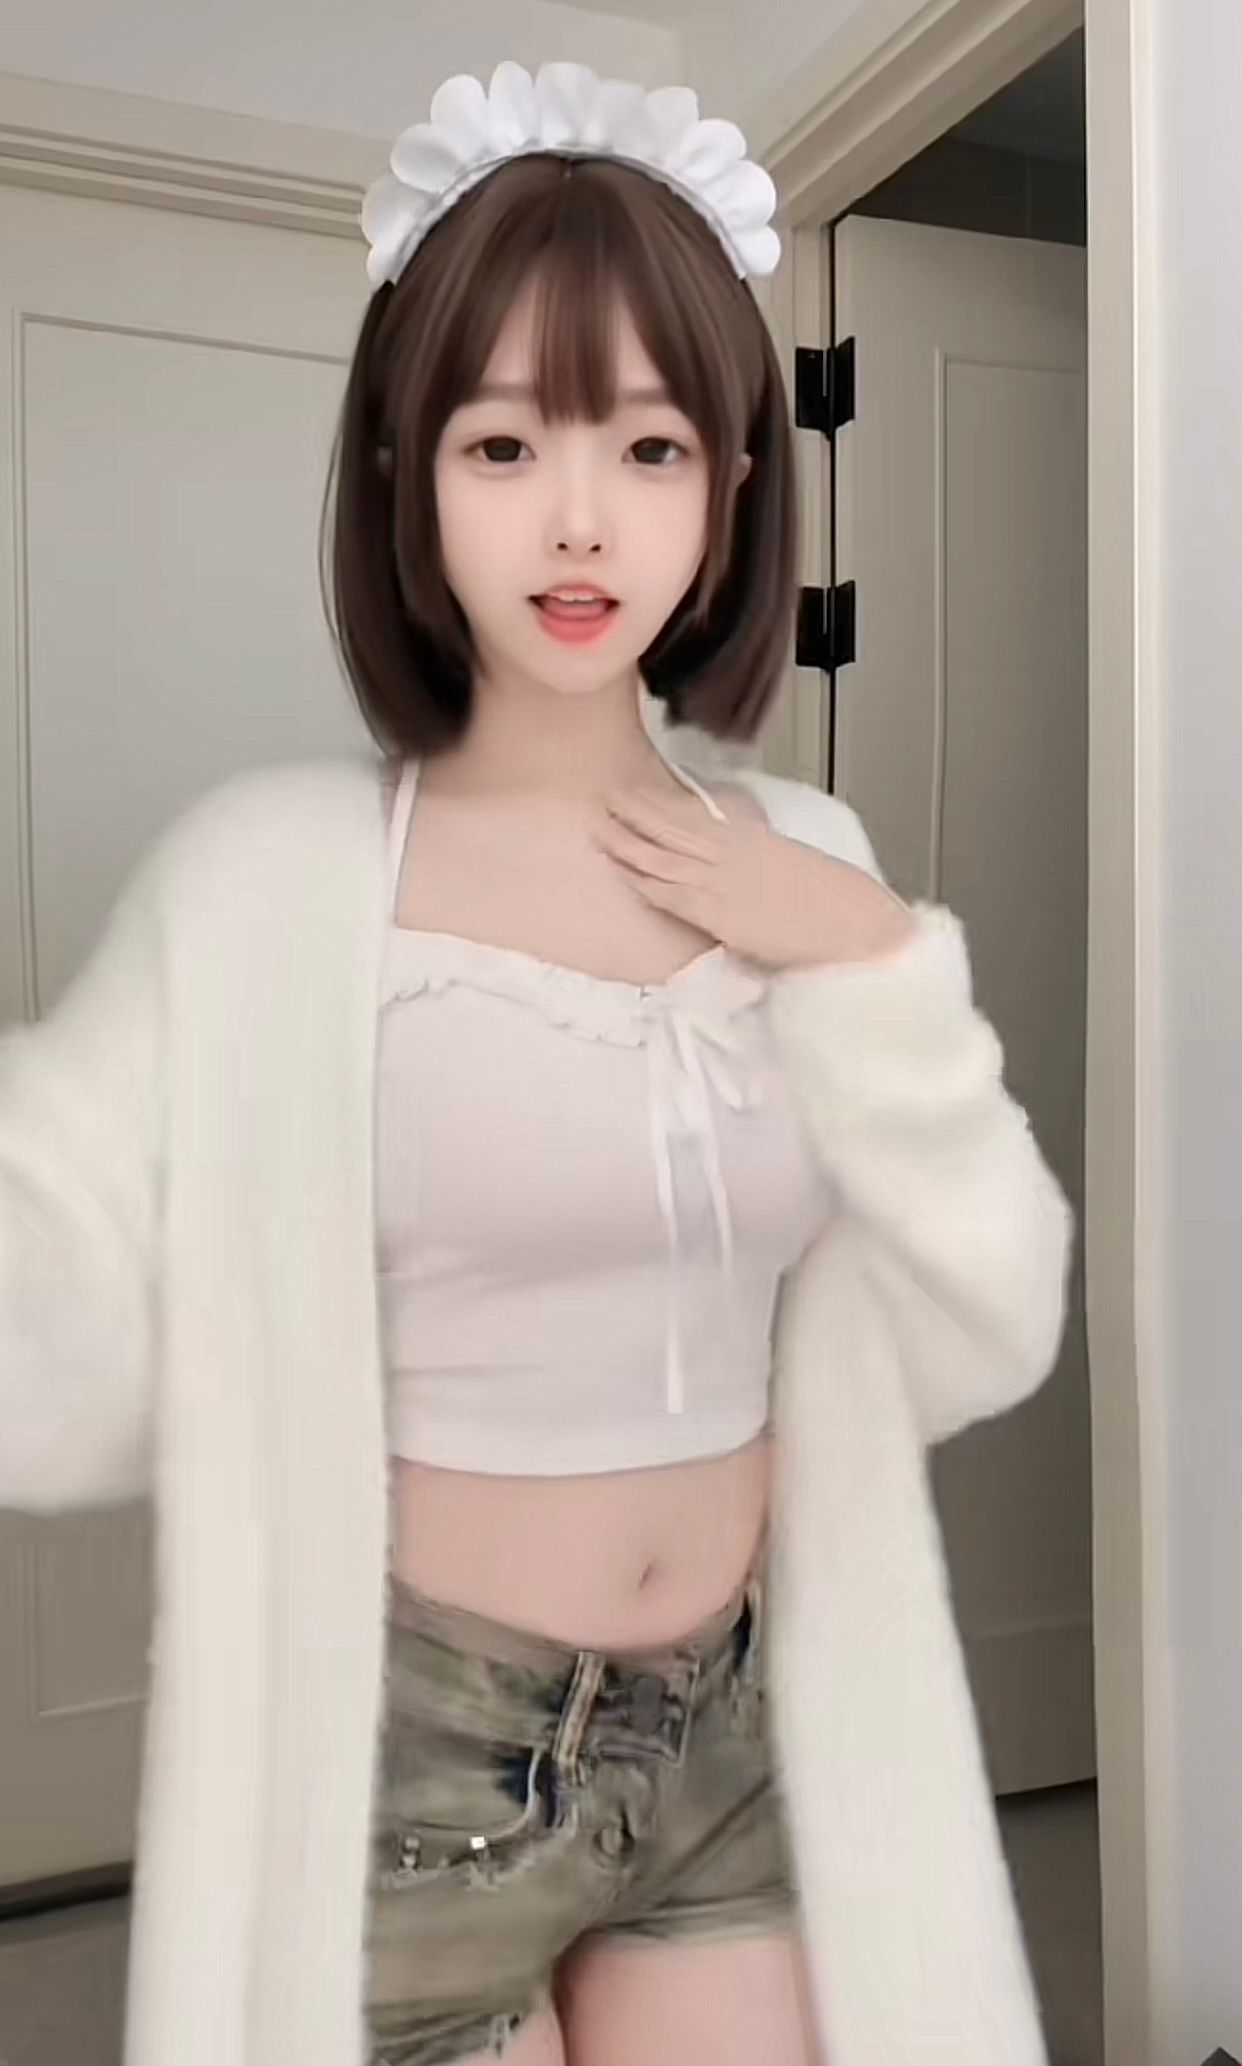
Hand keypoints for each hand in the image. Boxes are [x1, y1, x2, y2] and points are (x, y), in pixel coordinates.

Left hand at [592, 786, 915, 971]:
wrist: (852, 918)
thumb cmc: (830, 900)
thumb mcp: (789, 865)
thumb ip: (757, 859)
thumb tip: (740, 866)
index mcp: (750, 838)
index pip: (695, 815)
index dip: (661, 803)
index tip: (637, 792)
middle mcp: (731, 853)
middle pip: (671, 826)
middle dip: (636, 811)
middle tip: (605, 795)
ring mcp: (722, 881)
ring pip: (662, 854)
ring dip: (628, 839)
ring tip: (599, 824)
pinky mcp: (719, 912)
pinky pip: (671, 893)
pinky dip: (644, 880)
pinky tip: (622, 871)